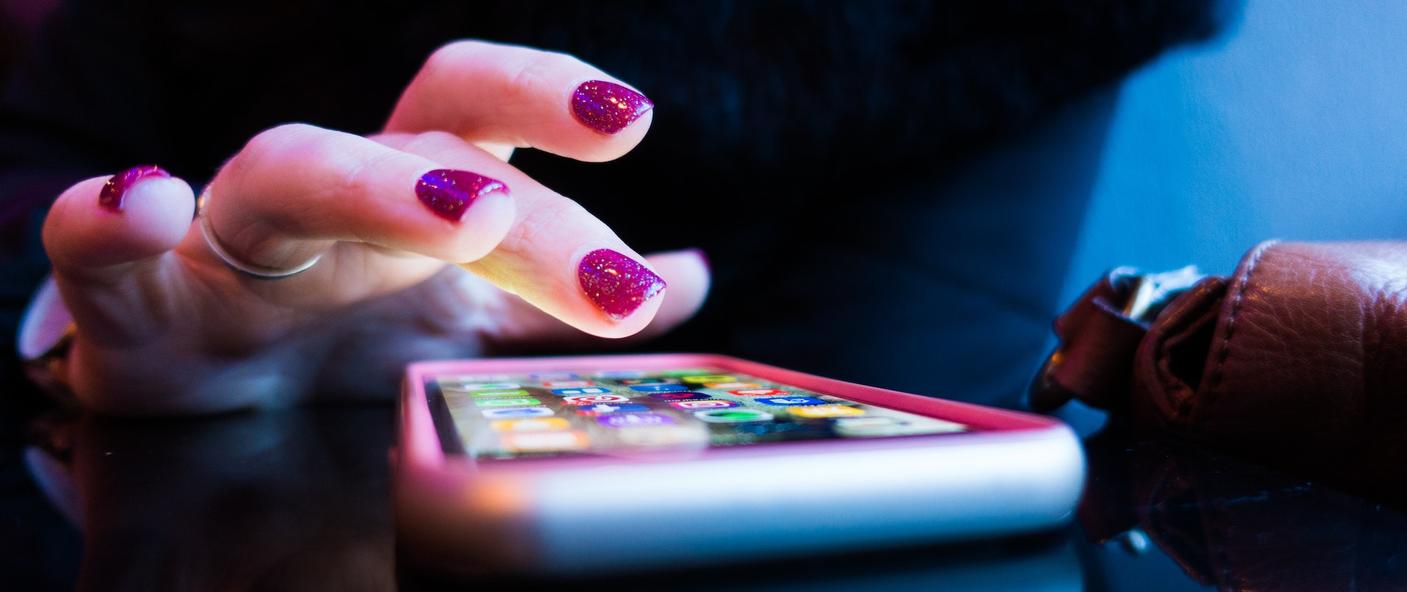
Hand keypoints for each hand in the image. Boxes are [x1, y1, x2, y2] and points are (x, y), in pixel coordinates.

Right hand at [39, 41, 708, 413]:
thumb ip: (564, 293)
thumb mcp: (466, 313)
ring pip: (289, 171)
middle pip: (420, 142)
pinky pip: (99, 243)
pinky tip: (142, 206)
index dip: (548, 98)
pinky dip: (110, 220)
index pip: (479, 114)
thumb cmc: (345, 325)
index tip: (633, 115)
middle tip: (608, 269)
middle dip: (522, 192)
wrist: (203, 378)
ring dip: (376, 185)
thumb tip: (687, 274)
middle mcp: (336, 197)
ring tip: (469, 214)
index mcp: (416, 195)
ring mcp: (234, 239)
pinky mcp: (134, 296)